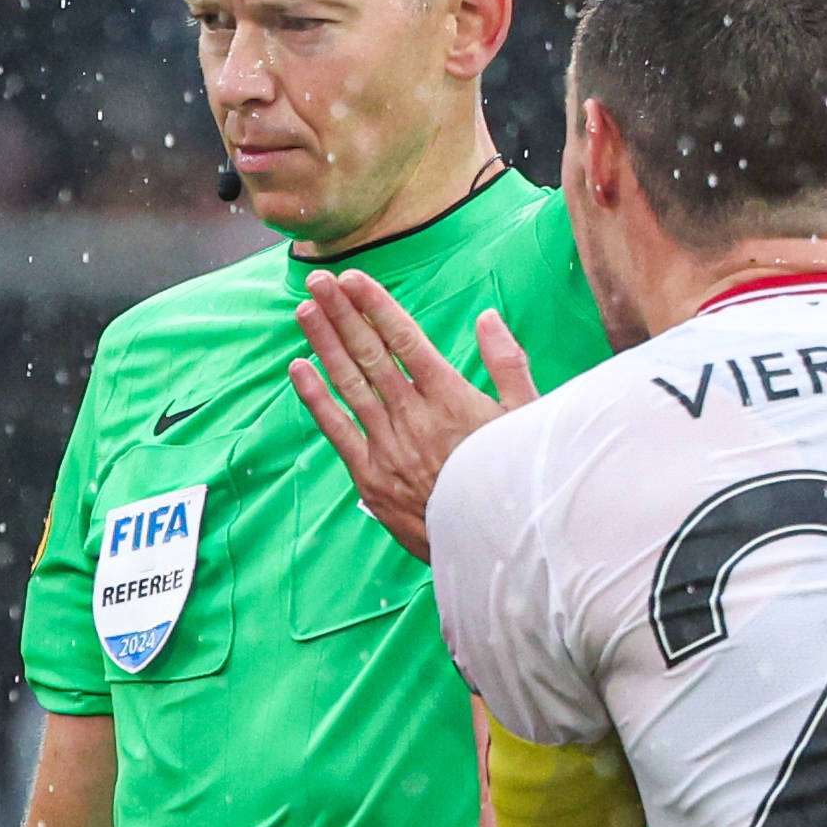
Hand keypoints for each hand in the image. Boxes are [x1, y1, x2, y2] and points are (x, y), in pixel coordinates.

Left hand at [289, 273, 532, 560]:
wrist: (493, 547)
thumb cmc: (515, 481)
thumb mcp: (528, 418)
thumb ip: (507, 364)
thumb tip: (488, 317)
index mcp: (451, 397)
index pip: (405, 338)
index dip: (375, 305)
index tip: (353, 279)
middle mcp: (414, 415)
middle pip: (369, 353)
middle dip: (341, 314)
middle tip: (318, 281)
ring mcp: (388, 445)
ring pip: (349, 383)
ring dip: (324, 343)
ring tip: (304, 309)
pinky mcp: (371, 476)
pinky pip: (337, 429)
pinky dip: (316, 397)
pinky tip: (298, 368)